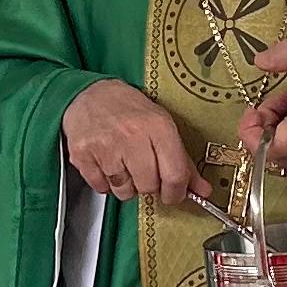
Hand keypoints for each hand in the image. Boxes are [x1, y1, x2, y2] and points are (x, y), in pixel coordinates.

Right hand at [63, 81, 198, 205]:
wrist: (88, 93)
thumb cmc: (128, 109)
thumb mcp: (162, 125)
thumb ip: (183, 160)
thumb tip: (203, 190)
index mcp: (158, 126)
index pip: (175, 175)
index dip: (176, 192)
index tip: (174, 194)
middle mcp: (132, 136)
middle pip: (149, 186)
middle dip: (148, 185)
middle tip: (143, 170)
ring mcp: (106, 147)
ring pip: (124, 191)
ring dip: (126, 185)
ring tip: (123, 163)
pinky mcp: (83, 155)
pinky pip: (102, 188)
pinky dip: (106, 183)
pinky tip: (107, 163)